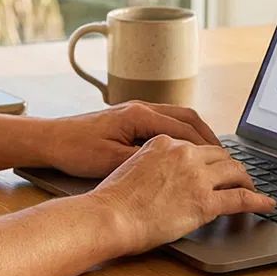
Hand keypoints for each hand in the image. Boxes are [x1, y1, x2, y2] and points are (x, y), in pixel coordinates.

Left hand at [42, 100, 220, 176]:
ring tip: (212, 154)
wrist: (50, 138)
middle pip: (187, 117)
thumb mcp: (110, 160)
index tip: (222, 161)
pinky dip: (181, 133)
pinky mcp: (129, 118)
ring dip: (197, 133)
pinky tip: (185, 150)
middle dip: (209, 136)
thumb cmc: (75, 149)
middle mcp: (140, 107)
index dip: (206, 146)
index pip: (184, 128)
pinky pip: (165, 121)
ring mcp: (135, 111)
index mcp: (139, 115)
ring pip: (177, 117)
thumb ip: (143, 161)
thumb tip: (172, 168)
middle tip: (226, 156)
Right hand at [85, 135, 274, 253]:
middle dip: (231, 167)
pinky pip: (241, 198)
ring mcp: (197, 177)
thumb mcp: (131, 166)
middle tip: (237, 178)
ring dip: (246, 180)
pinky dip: (258, 201)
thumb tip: (165, 176)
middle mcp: (184, 153)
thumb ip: (154, 164)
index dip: (211, 158)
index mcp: (164, 142)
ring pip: (235, 172)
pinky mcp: (205, 202)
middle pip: (220, 155)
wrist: (109, 216)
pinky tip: (267, 205)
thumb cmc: (113, 199)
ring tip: (252, 189)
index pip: (198, 146)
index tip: (216, 166)